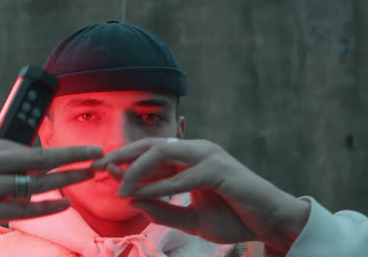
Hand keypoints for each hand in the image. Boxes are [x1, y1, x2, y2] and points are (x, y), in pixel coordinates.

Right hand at [0, 115, 102, 249]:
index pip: (26, 148)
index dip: (54, 150)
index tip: (76, 150)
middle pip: (38, 159)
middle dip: (72, 155)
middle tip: (97, 152)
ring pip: (35, 184)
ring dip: (67, 179)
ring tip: (89, 175)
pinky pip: (23, 211)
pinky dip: (46, 206)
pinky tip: (64, 203)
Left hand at [93, 138, 309, 253]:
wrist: (269, 223)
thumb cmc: (234, 217)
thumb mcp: (191, 219)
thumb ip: (164, 211)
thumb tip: (134, 203)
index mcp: (190, 159)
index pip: (151, 153)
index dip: (125, 161)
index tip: (102, 171)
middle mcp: (197, 151)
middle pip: (152, 145)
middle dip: (122, 154)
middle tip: (98, 166)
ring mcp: (209, 156)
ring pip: (163, 153)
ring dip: (137, 169)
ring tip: (118, 185)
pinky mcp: (219, 169)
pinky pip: (183, 176)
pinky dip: (160, 187)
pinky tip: (141, 195)